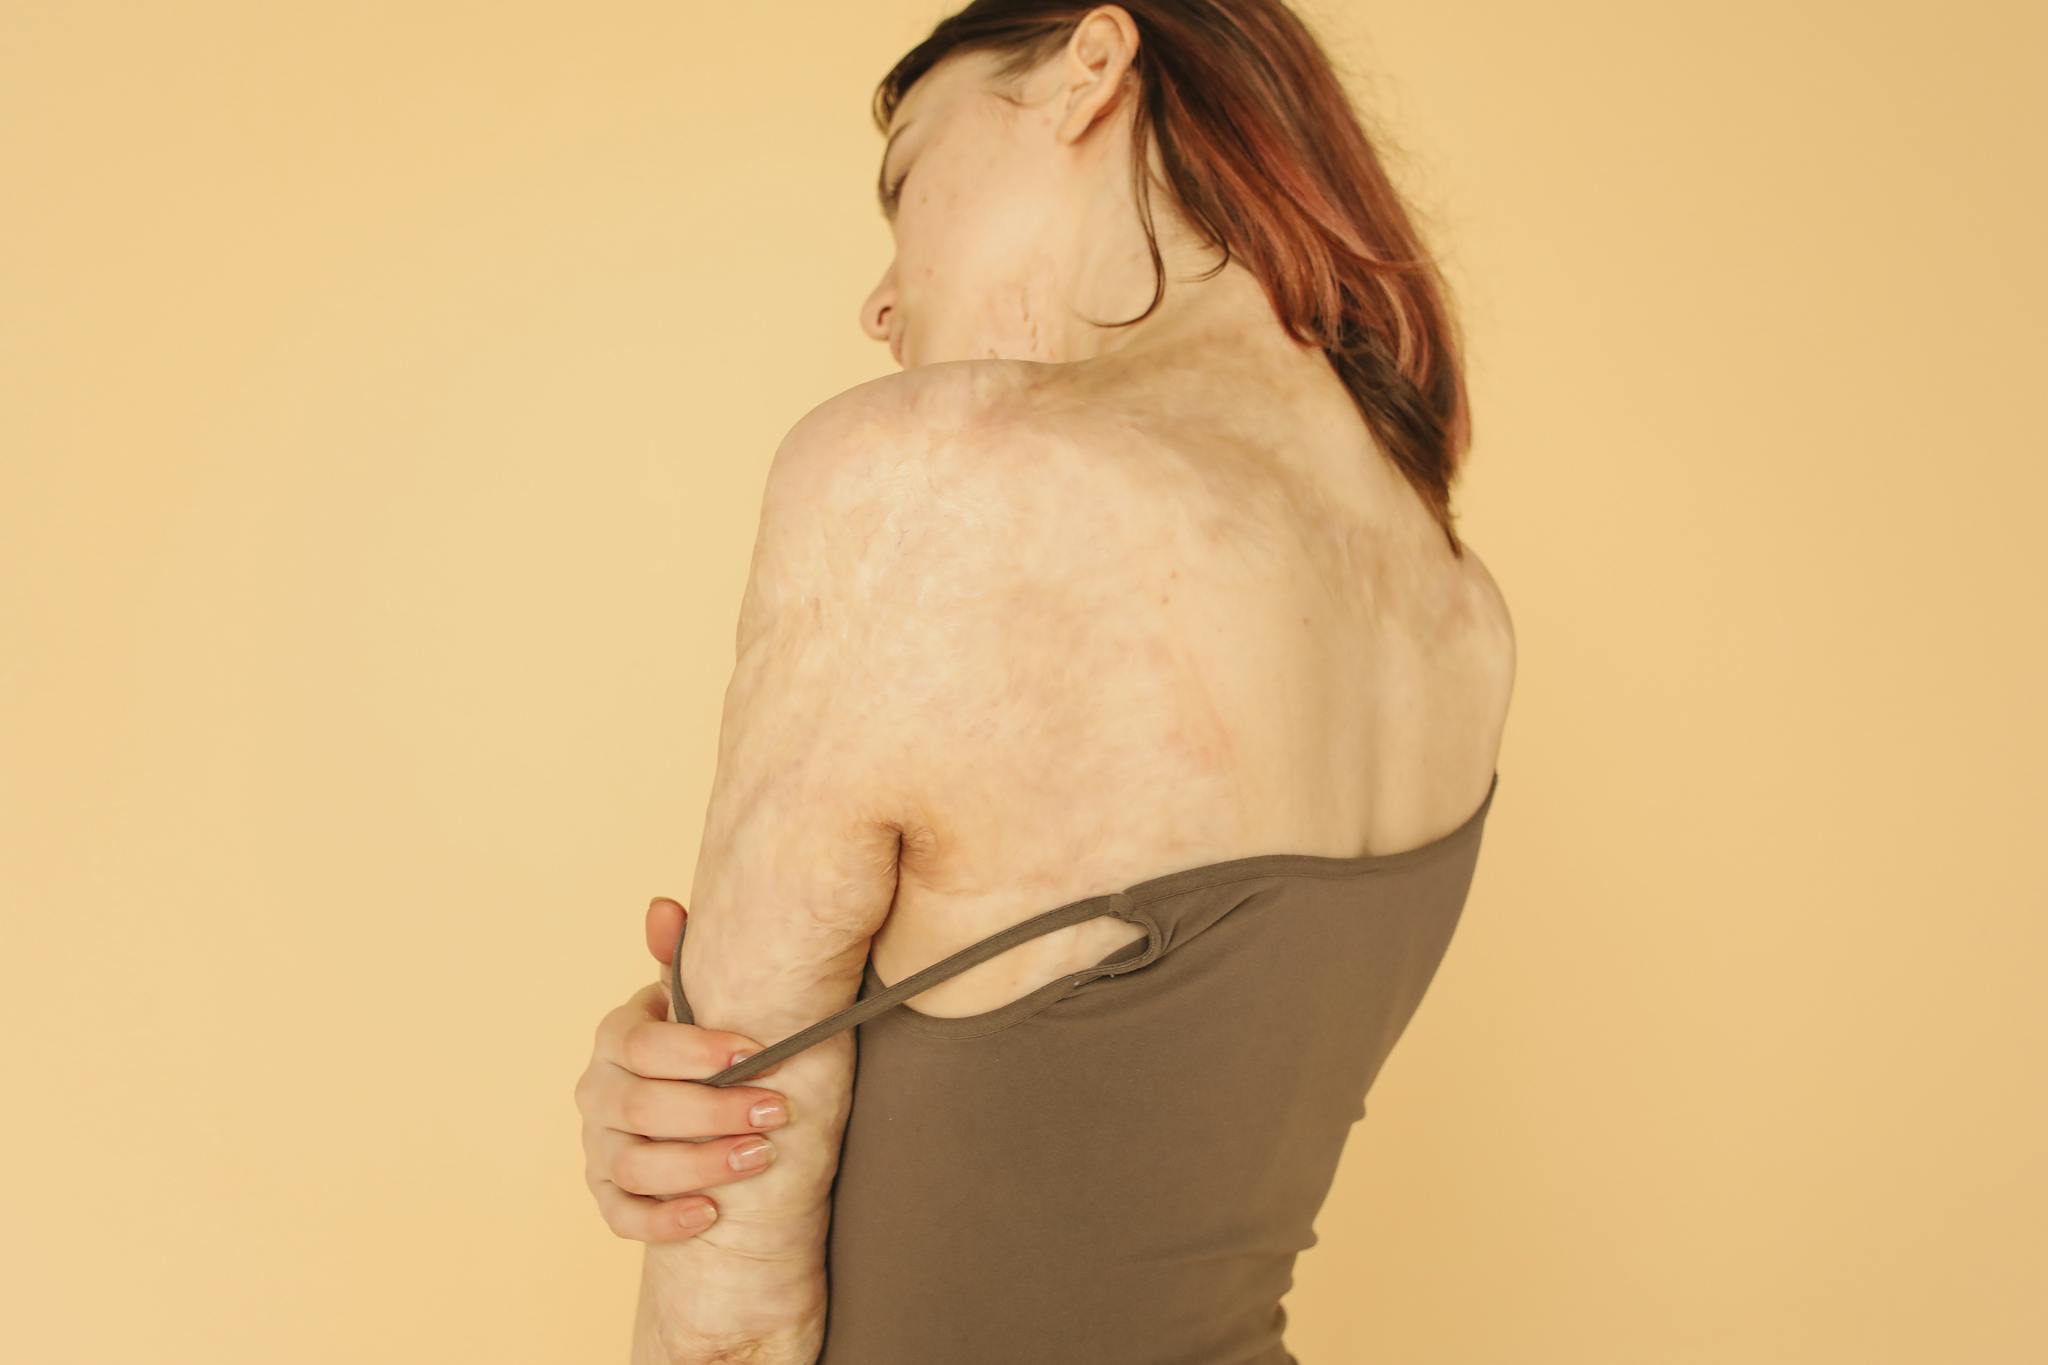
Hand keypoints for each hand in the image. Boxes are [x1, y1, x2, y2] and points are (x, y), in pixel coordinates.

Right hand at [575, 896, 793, 1242]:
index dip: (700, 1051)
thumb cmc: (697, 1046)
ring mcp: (598, 1147)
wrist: (686, 1107)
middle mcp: (597, 1092)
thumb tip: (662, 906)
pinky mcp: (606, 1194)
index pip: (644, 1046)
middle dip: (715, 1110)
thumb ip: (679, 959)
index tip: (760, 1054)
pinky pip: (623, 1216)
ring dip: (701, 1164)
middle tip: (778, 1111)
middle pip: (643, 1108)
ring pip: (636, 1165)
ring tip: (759, 1158)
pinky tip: (711, 1213)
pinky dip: (664, 1219)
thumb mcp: (691, 1002)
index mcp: (616, 1038)